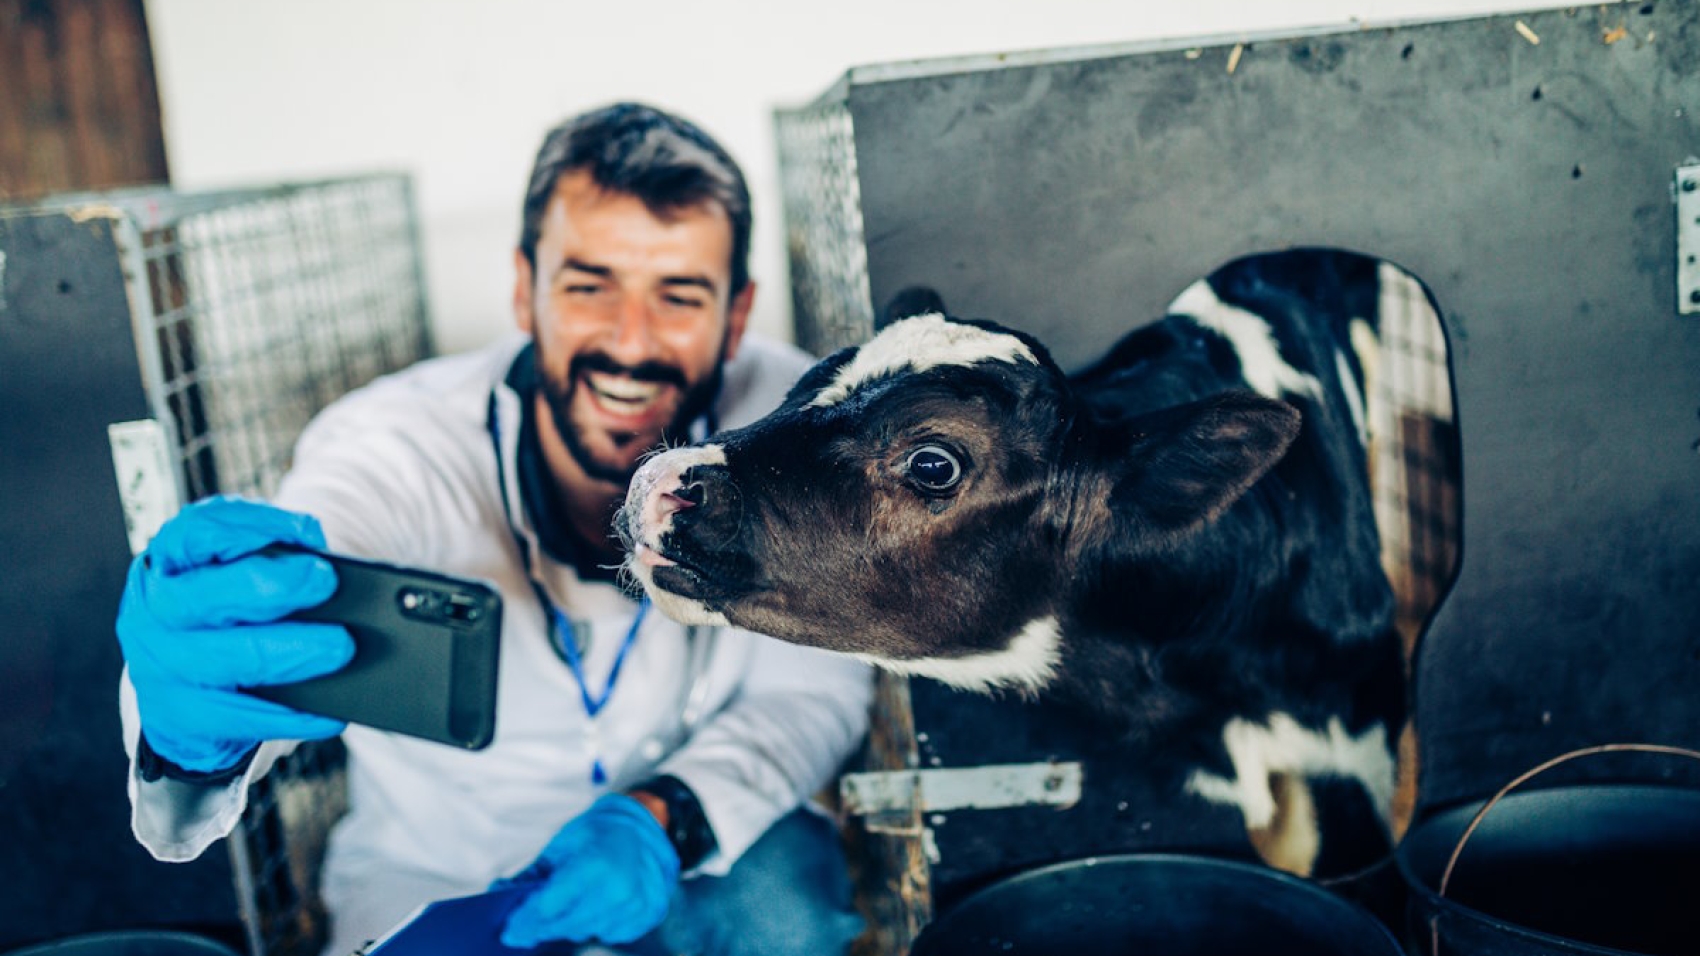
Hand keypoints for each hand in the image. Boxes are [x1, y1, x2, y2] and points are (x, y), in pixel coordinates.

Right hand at [117, 495, 353, 773]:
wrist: (178, 688)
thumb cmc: (222, 613)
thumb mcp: (232, 572)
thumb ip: (269, 554)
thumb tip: (316, 549)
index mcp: (169, 561)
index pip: (198, 532)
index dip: (251, 527)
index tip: (307, 533)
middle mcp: (156, 610)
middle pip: (206, 596)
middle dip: (272, 587)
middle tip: (325, 582)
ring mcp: (163, 665)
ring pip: (228, 660)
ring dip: (291, 654)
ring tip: (340, 646)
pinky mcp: (183, 716)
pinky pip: (242, 717)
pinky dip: (292, 716)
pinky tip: (331, 712)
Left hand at [499, 793, 681, 947]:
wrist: (639, 827)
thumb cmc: (595, 834)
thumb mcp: (559, 848)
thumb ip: (531, 876)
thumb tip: (500, 895)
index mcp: (594, 864)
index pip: (548, 907)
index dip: (524, 921)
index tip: (510, 931)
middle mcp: (619, 887)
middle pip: (565, 924)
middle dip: (543, 925)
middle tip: (529, 923)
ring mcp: (638, 903)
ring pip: (588, 931)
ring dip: (573, 923)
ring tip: (574, 901)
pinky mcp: (649, 913)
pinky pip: (612, 933)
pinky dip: (600, 924)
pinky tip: (599, 905)